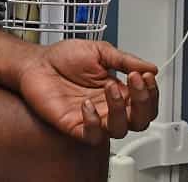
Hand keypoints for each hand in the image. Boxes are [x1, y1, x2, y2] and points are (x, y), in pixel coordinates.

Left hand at [16, 40, 158, 142]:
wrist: (36, 62)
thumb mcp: (100, 51)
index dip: (151, 92)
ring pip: (119, 130)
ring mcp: (93, 118)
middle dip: (143, 102)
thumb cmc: (63, 58)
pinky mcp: (74, 126)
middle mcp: (108, 108)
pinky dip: (93, 122)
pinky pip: (92, 136)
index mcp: (118, 91)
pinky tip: (86, 104)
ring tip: (109, 87)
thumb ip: (125, 60)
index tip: (145, 76)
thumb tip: (150, 67)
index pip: (145, 102)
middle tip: (134, 81)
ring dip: (120, 110)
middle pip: (140, 120)